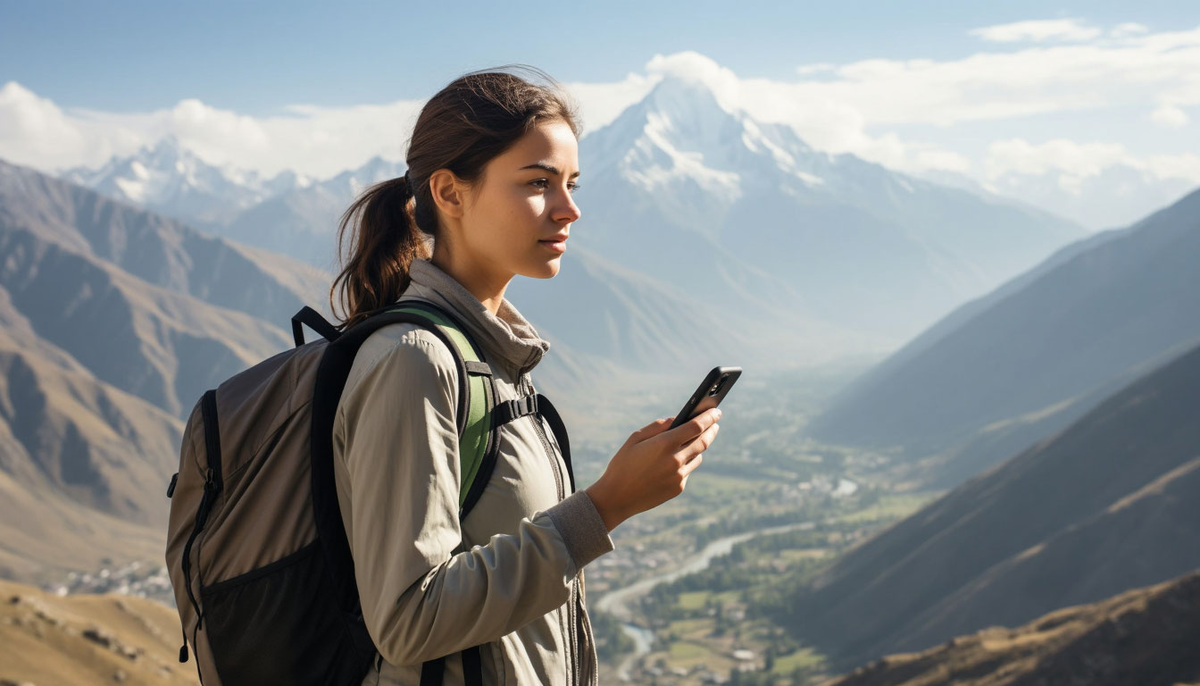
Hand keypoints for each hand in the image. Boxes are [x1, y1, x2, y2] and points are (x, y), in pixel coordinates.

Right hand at [584, 407, 721, 531]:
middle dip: (711, 430)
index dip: (709, 417)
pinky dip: (685, 463)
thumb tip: (678, 419)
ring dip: (697, 448)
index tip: (716, 410)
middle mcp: (676, 460)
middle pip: (703, 441)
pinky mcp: (678, 488)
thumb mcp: (635, 438)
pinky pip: (688, 471)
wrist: (617, 497)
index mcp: (664, 443)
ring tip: (693, 441)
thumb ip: (659, 426)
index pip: (696, 426)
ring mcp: (679, 476)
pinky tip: (674, 462)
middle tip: (715, 424)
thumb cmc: (623, 463)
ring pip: (697, 457)